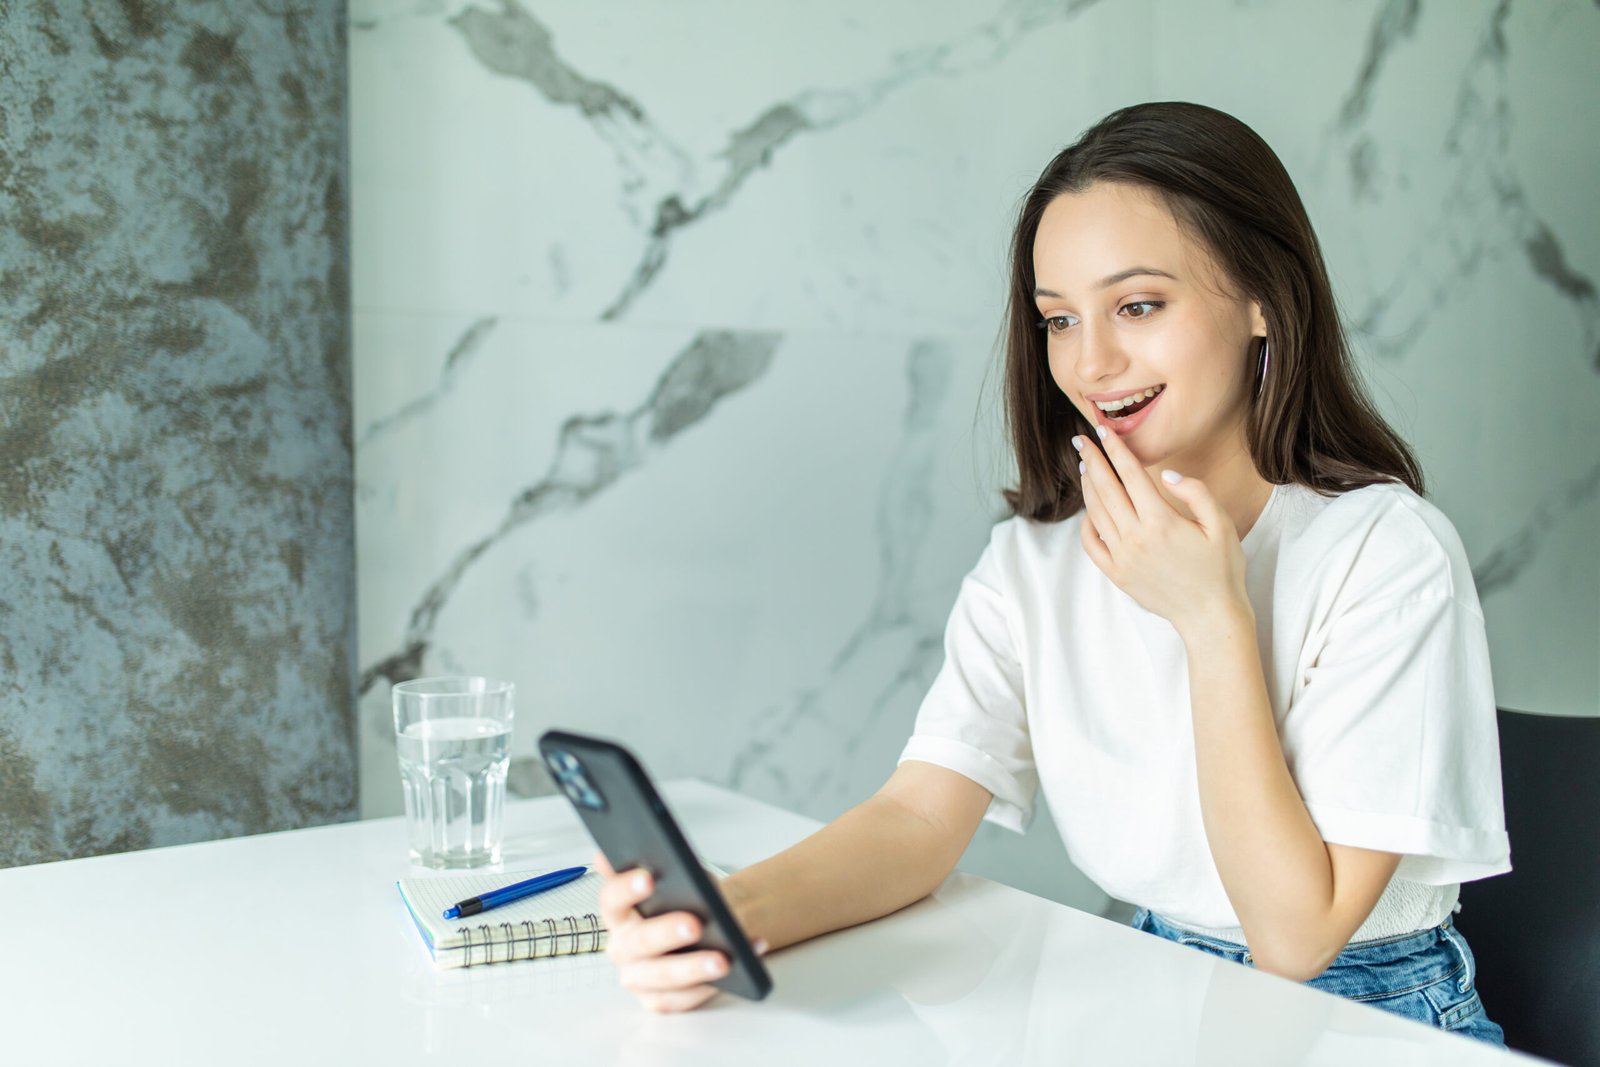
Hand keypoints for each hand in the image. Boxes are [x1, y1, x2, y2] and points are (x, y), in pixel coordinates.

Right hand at [595, 852, 752, 1012]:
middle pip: (638, 941)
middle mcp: (621, 946)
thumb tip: (670, 859)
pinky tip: (736, 968)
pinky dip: (710, 985)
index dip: (626, 888)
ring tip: (724, 959)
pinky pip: (682, 998)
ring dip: (694, 969)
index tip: (648, 878)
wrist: (706, 927)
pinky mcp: (656, 1000)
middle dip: (666, 933)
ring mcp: (636, 977)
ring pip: (662, 976)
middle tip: (694, 924)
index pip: (611, 898)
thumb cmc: (685, 900)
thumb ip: (669, 867)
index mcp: (618, 912)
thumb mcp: (678, 876)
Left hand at [1074, 418, 1249, 635]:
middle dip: (1091, 460)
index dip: (1115, 449)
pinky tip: (1089, 510)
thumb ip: (1196, 493)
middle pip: (1106, 489)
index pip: (1131, 475)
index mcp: (1162, 521)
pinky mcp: (1117, 575)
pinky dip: (1086, 524)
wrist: (1210, 616)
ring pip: (1096, 513)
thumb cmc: (1222, 569)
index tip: (1102, 431)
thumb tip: (1167, 474)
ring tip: (1084, 467)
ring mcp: (1123, 558)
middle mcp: (1136, 538)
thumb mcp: (1222, 525)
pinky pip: (1092, 544)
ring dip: (1088, 487)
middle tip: (1080, 440)